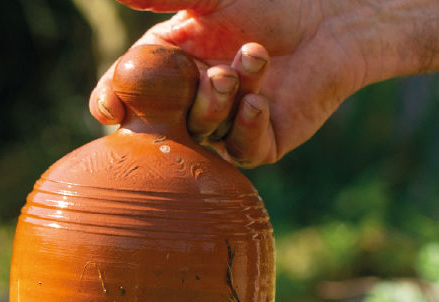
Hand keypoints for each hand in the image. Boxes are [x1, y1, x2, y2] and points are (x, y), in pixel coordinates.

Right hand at [90, 0, 364, 167]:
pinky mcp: (263, 141)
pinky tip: (259, 101)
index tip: (110, 106)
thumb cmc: (268, 3)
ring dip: (224, 101)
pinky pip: (243, 151)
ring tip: (254, 59)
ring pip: (206, 133)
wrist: (328, 18)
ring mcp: (228, 125)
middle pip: (165, 121)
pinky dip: (247, 127)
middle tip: (217, 73)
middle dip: (189, 98)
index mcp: (172, 66)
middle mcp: (195, 100)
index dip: (112, 102)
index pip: (129, 94)